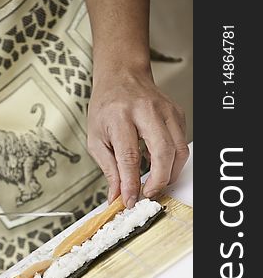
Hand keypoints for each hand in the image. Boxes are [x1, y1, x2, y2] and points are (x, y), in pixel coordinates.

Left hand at [87, 70, 188, 207]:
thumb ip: (108, 169)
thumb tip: (117, 195)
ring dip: (169, 174)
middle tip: (147, 194)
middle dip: (158, 180)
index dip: (131, 183)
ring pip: (179, 149)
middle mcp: (146, 111)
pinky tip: (159, 165)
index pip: (129, 156)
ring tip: (154, 184)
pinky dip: (173, 161)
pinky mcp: (177, 113)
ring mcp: (166, 110)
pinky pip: (182, 144)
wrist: (121, 77)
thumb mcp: (96, 139)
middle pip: (163, 151)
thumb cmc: (106, 107)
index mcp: (120, 116)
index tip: (129, 200)